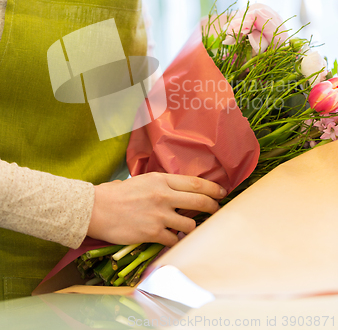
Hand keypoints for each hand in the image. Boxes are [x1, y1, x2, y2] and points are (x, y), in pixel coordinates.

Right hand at [87, 172, 225, 246]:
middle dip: (212, 207)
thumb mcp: (142, 180)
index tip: (221, 193)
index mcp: (161, 180)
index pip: (195, 183)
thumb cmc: (116, 193)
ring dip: (191, 227)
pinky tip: (171, 238)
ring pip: (190, 224)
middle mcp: (164, 196)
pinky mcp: (153, 233)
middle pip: (200, 202)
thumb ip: (161, 185)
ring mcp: (160, 215)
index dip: (212, 189)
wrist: (96, 209)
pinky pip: (175, 239)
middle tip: (216, 210)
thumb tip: (178, 192)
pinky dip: (175, 240)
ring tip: (187, 227)